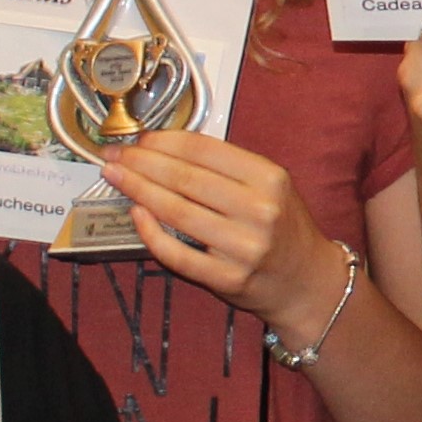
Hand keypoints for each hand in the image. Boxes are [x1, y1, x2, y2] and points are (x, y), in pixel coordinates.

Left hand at [101, 129, 348, 326]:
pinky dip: (151, 233)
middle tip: (114, 154)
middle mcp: (259, 210)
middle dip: (141, 162)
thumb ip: (228, 167)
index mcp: (270, 179)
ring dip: (138, 190)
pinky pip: (177, 253)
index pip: (204, 150)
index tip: (138, 139)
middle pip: (185, 178)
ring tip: (115, 175)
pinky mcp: (227, 278)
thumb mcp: (271, 186)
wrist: (307, 282)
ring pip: (176, 212)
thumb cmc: (283, 228)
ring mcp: (243, 247)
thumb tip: (164, 148)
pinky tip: (136, 214)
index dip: (163, 141)